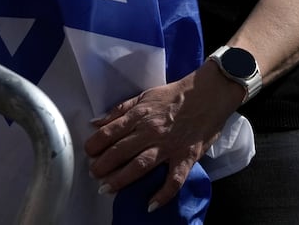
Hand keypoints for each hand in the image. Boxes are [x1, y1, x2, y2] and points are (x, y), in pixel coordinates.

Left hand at [85, 63, 244, 210]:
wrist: (209, 93)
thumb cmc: (176, 94)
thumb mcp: (145, 95)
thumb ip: (120, 110)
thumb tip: (95, 123)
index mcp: (140, 114)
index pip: (110, 132)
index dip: (95, 145)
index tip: (88, 153)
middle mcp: (151, 131)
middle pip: (121, 151)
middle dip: (103, 165)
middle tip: (94, 175)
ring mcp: (169, 145)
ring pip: (140, 165)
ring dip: (121, 179)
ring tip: (107, 189)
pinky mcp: (186, 157)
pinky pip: (174, 179)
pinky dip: (163, 194)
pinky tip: (150, 205)